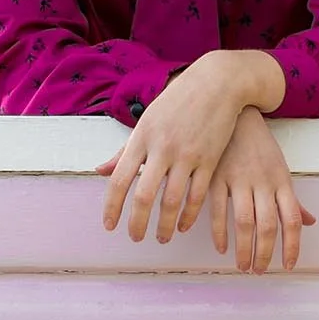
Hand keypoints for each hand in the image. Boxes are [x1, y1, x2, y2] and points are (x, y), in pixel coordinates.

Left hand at [95, 50, 283, 244]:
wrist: (217, 82)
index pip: (120, 179)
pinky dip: (189, 215)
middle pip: (144, 196)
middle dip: (137, 223)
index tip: (109, 225)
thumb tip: (101, 170)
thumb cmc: (178, 100)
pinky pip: (198, 196)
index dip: (112, 207)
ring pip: (172, 201)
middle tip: (135, 238)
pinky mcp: (209, 160)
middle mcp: (162, 148)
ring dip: (164, 225)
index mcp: (142, 137)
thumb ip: (125, 149)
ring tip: (161, 237)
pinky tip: (183, 225)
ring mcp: (187, 155)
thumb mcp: (148, 119)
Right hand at [209, 107, 315, 272]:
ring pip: (244, 222)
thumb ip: (293, 199)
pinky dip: (219, 232)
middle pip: (268, 226)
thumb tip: (310, 222)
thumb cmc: (260, 146)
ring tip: (242, 265)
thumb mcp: (281, 169)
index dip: (291, 246)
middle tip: (259, 271)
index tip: (287, 265)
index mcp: (282, 181)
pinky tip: (222, 246)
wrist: (236, 113)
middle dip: (264, 255)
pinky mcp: (217, 176)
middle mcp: (263, 182)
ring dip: (243, 250)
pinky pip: (217, 210)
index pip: (292, 220)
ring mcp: (239, 179)